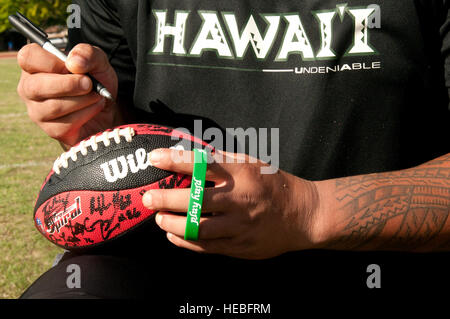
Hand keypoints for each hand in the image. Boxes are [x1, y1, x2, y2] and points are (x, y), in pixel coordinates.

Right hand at [17, 43, 119, 145]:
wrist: (108, 108)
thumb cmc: (96, 81)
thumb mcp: (98, 62)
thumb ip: (88, 54)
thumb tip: (74, 62)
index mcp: (36, 66)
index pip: (27, 58)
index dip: (51, 61)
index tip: (73, 66)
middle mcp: (30, 88)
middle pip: (34, 86)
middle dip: (68, 85)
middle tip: (89, 83)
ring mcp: (38, 111)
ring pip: (53, 107)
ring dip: (82, 100)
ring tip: (96, 95)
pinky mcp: (52, 130)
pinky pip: (65, 124)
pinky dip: (87, 114)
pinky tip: (94, 108)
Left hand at [142, 149, 322, 259]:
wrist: (304, 216)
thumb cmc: (275, 185)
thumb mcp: (253, 163)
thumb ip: (224, 159)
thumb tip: (193, 154)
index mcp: (242, 173)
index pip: (202, 164)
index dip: (175, 161)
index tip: (154, 158)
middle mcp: (239, 199)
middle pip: (195, 200)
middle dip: (165, 198)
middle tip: (147, 198)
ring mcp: (240, 225)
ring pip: (197, 227)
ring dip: (171, 223)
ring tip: (157, 218)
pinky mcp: (241, 246)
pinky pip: (206, 246)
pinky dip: (185, 240)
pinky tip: (173, 234)